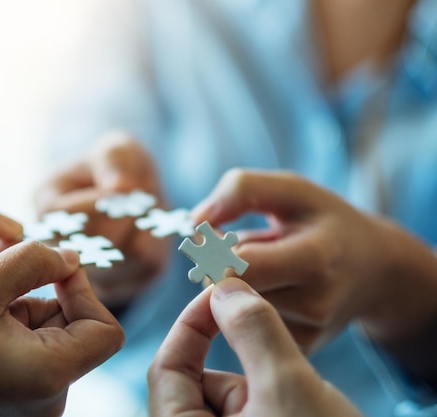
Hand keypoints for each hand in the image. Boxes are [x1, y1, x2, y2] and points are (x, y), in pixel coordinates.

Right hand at [37, 131, 168, 308]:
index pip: (58, 215)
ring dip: (144, 227)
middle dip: (124, 216)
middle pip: (90, 242)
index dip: (96, 203)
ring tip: (143, 209)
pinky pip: (148, 267)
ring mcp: (89, 274)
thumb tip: (119, 188)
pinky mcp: (121, 285)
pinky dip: (159, 241)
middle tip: (139, 198)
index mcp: (47, 209)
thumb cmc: (118, 167)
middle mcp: (59, 248)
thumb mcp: (116, 148)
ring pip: (123, 257)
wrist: (139, 195)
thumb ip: (114, 159)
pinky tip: (151, 229)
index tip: (123, 188)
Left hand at [147, 278, 363, 416]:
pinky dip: (277, 406)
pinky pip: (251, 415)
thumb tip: (225, 288)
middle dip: (244, 369)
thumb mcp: (290, 388)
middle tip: (284, 374)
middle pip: (200, 384)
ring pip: (231, 399)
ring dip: (267, 391)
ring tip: (304, 413)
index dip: (192, 323)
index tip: (223, 292)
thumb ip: (253, 331)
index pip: (166, 368)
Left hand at [190, 169, 406, 351]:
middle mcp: (313, 304)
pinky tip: (273, 289)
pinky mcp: (297, 350)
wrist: (374, 269)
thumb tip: (195, 221)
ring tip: (266, 267)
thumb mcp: (292, 190)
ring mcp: (306, 333)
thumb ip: (240, 190)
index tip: (214, 234)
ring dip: (233, 285)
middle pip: (231, 291)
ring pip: (235, 309)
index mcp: (315, 259)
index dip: (213, 251)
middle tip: (237, 244)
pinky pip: (247, 328)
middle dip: (218, 266)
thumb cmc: (326, 222)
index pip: (239, 268)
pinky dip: (247, 304)